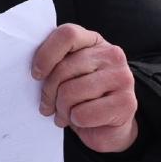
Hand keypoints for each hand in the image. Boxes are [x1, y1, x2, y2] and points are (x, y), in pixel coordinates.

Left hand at [32, 23, 138, 152]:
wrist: (109, 126)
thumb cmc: (81, 98)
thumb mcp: (67, 75)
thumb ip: (55, 65)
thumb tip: (34, 71)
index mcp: (93, 41)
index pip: (67, 35)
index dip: (46, 55)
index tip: (36, 75)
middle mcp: (112, 55)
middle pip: (64, 69)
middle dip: (49, 93)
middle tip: (48, 106)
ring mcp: (122, 77)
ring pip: (71, 92)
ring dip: (62, 110)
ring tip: (65, 114)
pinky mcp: (126, 103)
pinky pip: (84, 114)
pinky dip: (76, 121)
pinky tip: (81, 120)